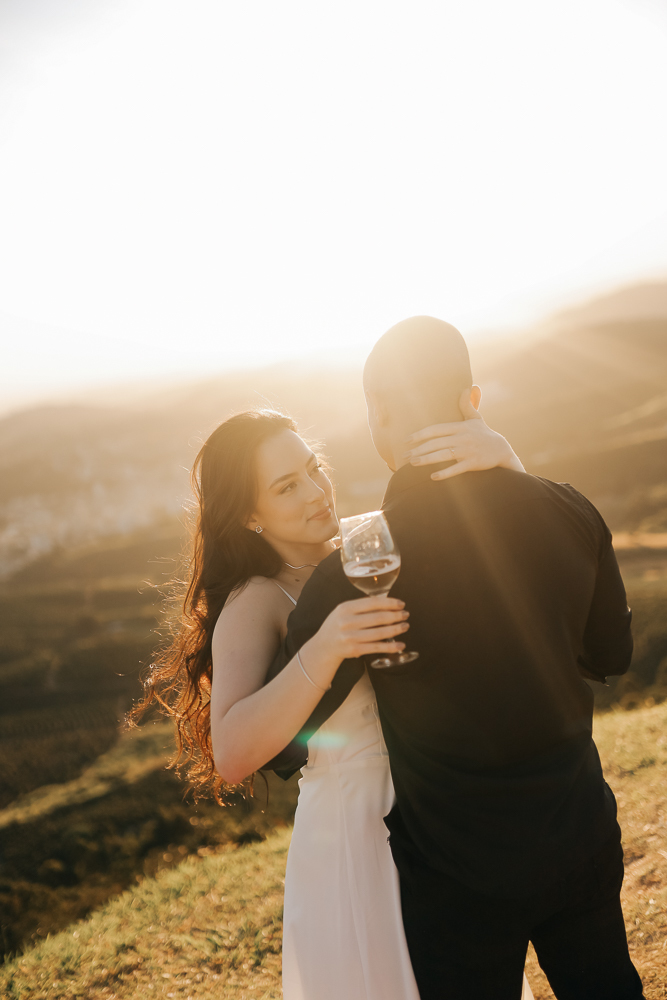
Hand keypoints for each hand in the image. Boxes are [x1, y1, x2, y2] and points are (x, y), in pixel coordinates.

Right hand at [310, 596, 409, 663]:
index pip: (372, 603)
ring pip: (379, 633)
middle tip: (405, 615)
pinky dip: (391, 646)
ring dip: (396, 630)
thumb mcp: (344, 611)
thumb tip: (387, 602)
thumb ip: (361, 606)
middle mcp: (347, 622)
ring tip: (405, 626)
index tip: (401, 604)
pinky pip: (377, 648)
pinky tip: (400, 644)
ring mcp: (350, 637)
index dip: (389, 603)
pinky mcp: (355, 650)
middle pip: (378, 618)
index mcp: (345, 608)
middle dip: (395, 616)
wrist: (324, 646)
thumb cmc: (338, 625)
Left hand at [404, 389, 524, 480]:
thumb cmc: (485, 434)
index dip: (420, 434)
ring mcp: (467, 451)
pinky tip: (433, 476)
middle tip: (405, 455)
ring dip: (426, 460)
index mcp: (460, 427)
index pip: (436, 429)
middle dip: (419, 449)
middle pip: (436, 443)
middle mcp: (462, 438)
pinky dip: (445, 473)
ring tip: (413, 463)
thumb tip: (466, 388)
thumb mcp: (475, 419)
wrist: (502, 450)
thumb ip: (467, 405)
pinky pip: (456, 469)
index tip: (407, 440)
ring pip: (443, 455)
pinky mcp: (473, 463)